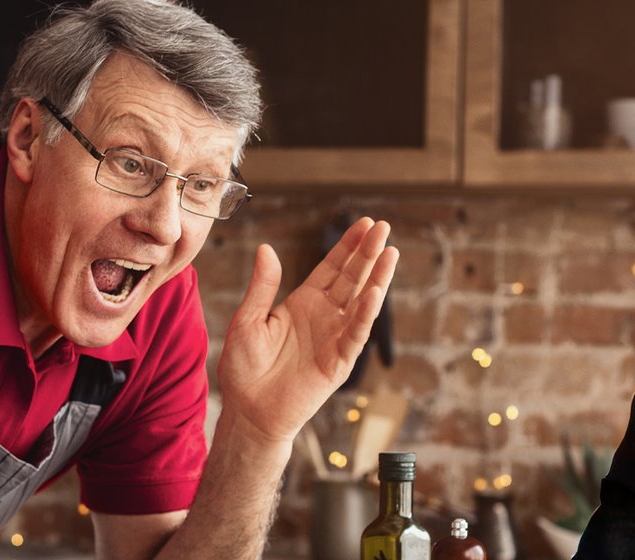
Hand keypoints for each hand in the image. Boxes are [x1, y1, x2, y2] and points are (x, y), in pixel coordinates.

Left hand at [216, 218, 397, 443]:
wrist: (249, 411)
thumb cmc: (244, 368)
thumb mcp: (248, 319)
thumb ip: (262, 286)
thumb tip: (266, 249)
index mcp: (303, 302)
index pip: (331, 268)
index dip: (347, 247)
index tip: (363, 224)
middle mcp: (323, 316)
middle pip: (351, 278)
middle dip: (367, 253)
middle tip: (382, 227)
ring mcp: (334, 338)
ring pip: (360, 302)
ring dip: (376, 278)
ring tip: (390, 252)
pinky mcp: (338, 362)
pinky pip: (354, 335)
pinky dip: (365, 315)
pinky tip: (374, 292)